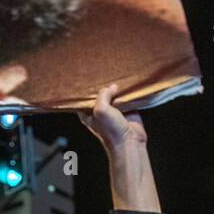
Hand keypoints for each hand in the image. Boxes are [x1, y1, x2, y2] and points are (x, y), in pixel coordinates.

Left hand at [79, 83, 158, 212]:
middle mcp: (100, 110)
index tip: (87, 77)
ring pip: (114, 93)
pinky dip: (128, 91)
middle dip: (103, 85)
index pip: (84, 97)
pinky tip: (128, 83)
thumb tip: (113, 87)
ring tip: (118, 74)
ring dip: (117, 87)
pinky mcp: (127, 109)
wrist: (129, 142)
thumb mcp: (101, 109)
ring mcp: (114, 109)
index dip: (86, 88)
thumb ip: (103, 95)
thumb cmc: (111, 131)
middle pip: (100, 93)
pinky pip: (127, 97)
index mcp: (88, 113)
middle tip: (104, 72)